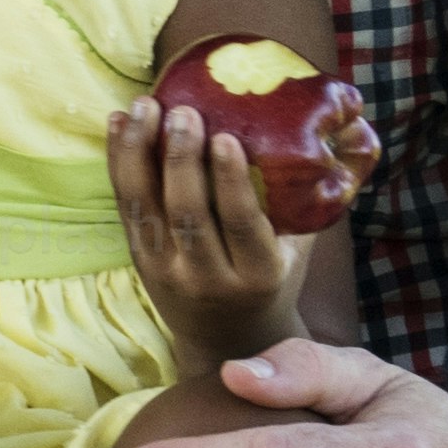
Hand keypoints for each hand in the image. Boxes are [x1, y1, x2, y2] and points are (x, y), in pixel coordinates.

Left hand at [105, 101, 301, 363]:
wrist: (227, 342)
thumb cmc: (271, 281)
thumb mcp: (296, 254)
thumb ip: (304, 205)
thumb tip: (331, 138)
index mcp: (257, 275)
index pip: (239, 224)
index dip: (229, 181)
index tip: (225, 136)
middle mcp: (207, 277)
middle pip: (187, 214)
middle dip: (181, 158)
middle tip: (182, 111)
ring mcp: (166, 271)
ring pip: (145, 207)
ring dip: (139, 152)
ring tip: (144, 105)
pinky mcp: (138, 261)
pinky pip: (124, 207)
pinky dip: (118, 162)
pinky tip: (116, 123)